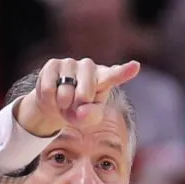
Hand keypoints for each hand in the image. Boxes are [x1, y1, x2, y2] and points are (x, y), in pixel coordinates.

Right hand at [15, 58, 140, 137]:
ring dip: (62, 105)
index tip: (135, 66)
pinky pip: (50, 90)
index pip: (115, 75)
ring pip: (65, 93)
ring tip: (64, 102)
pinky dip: (49, 101)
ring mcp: (71, 63)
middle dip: (77, 107)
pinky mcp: (53, 64)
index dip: (124, 71)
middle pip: (84, 94)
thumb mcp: (89, 118)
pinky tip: (53, 97)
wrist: (55, 104)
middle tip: (75, 107)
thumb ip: (91, 116)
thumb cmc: (79, 110)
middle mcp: (89, 66)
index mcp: (104, 78)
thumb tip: (80, 112)